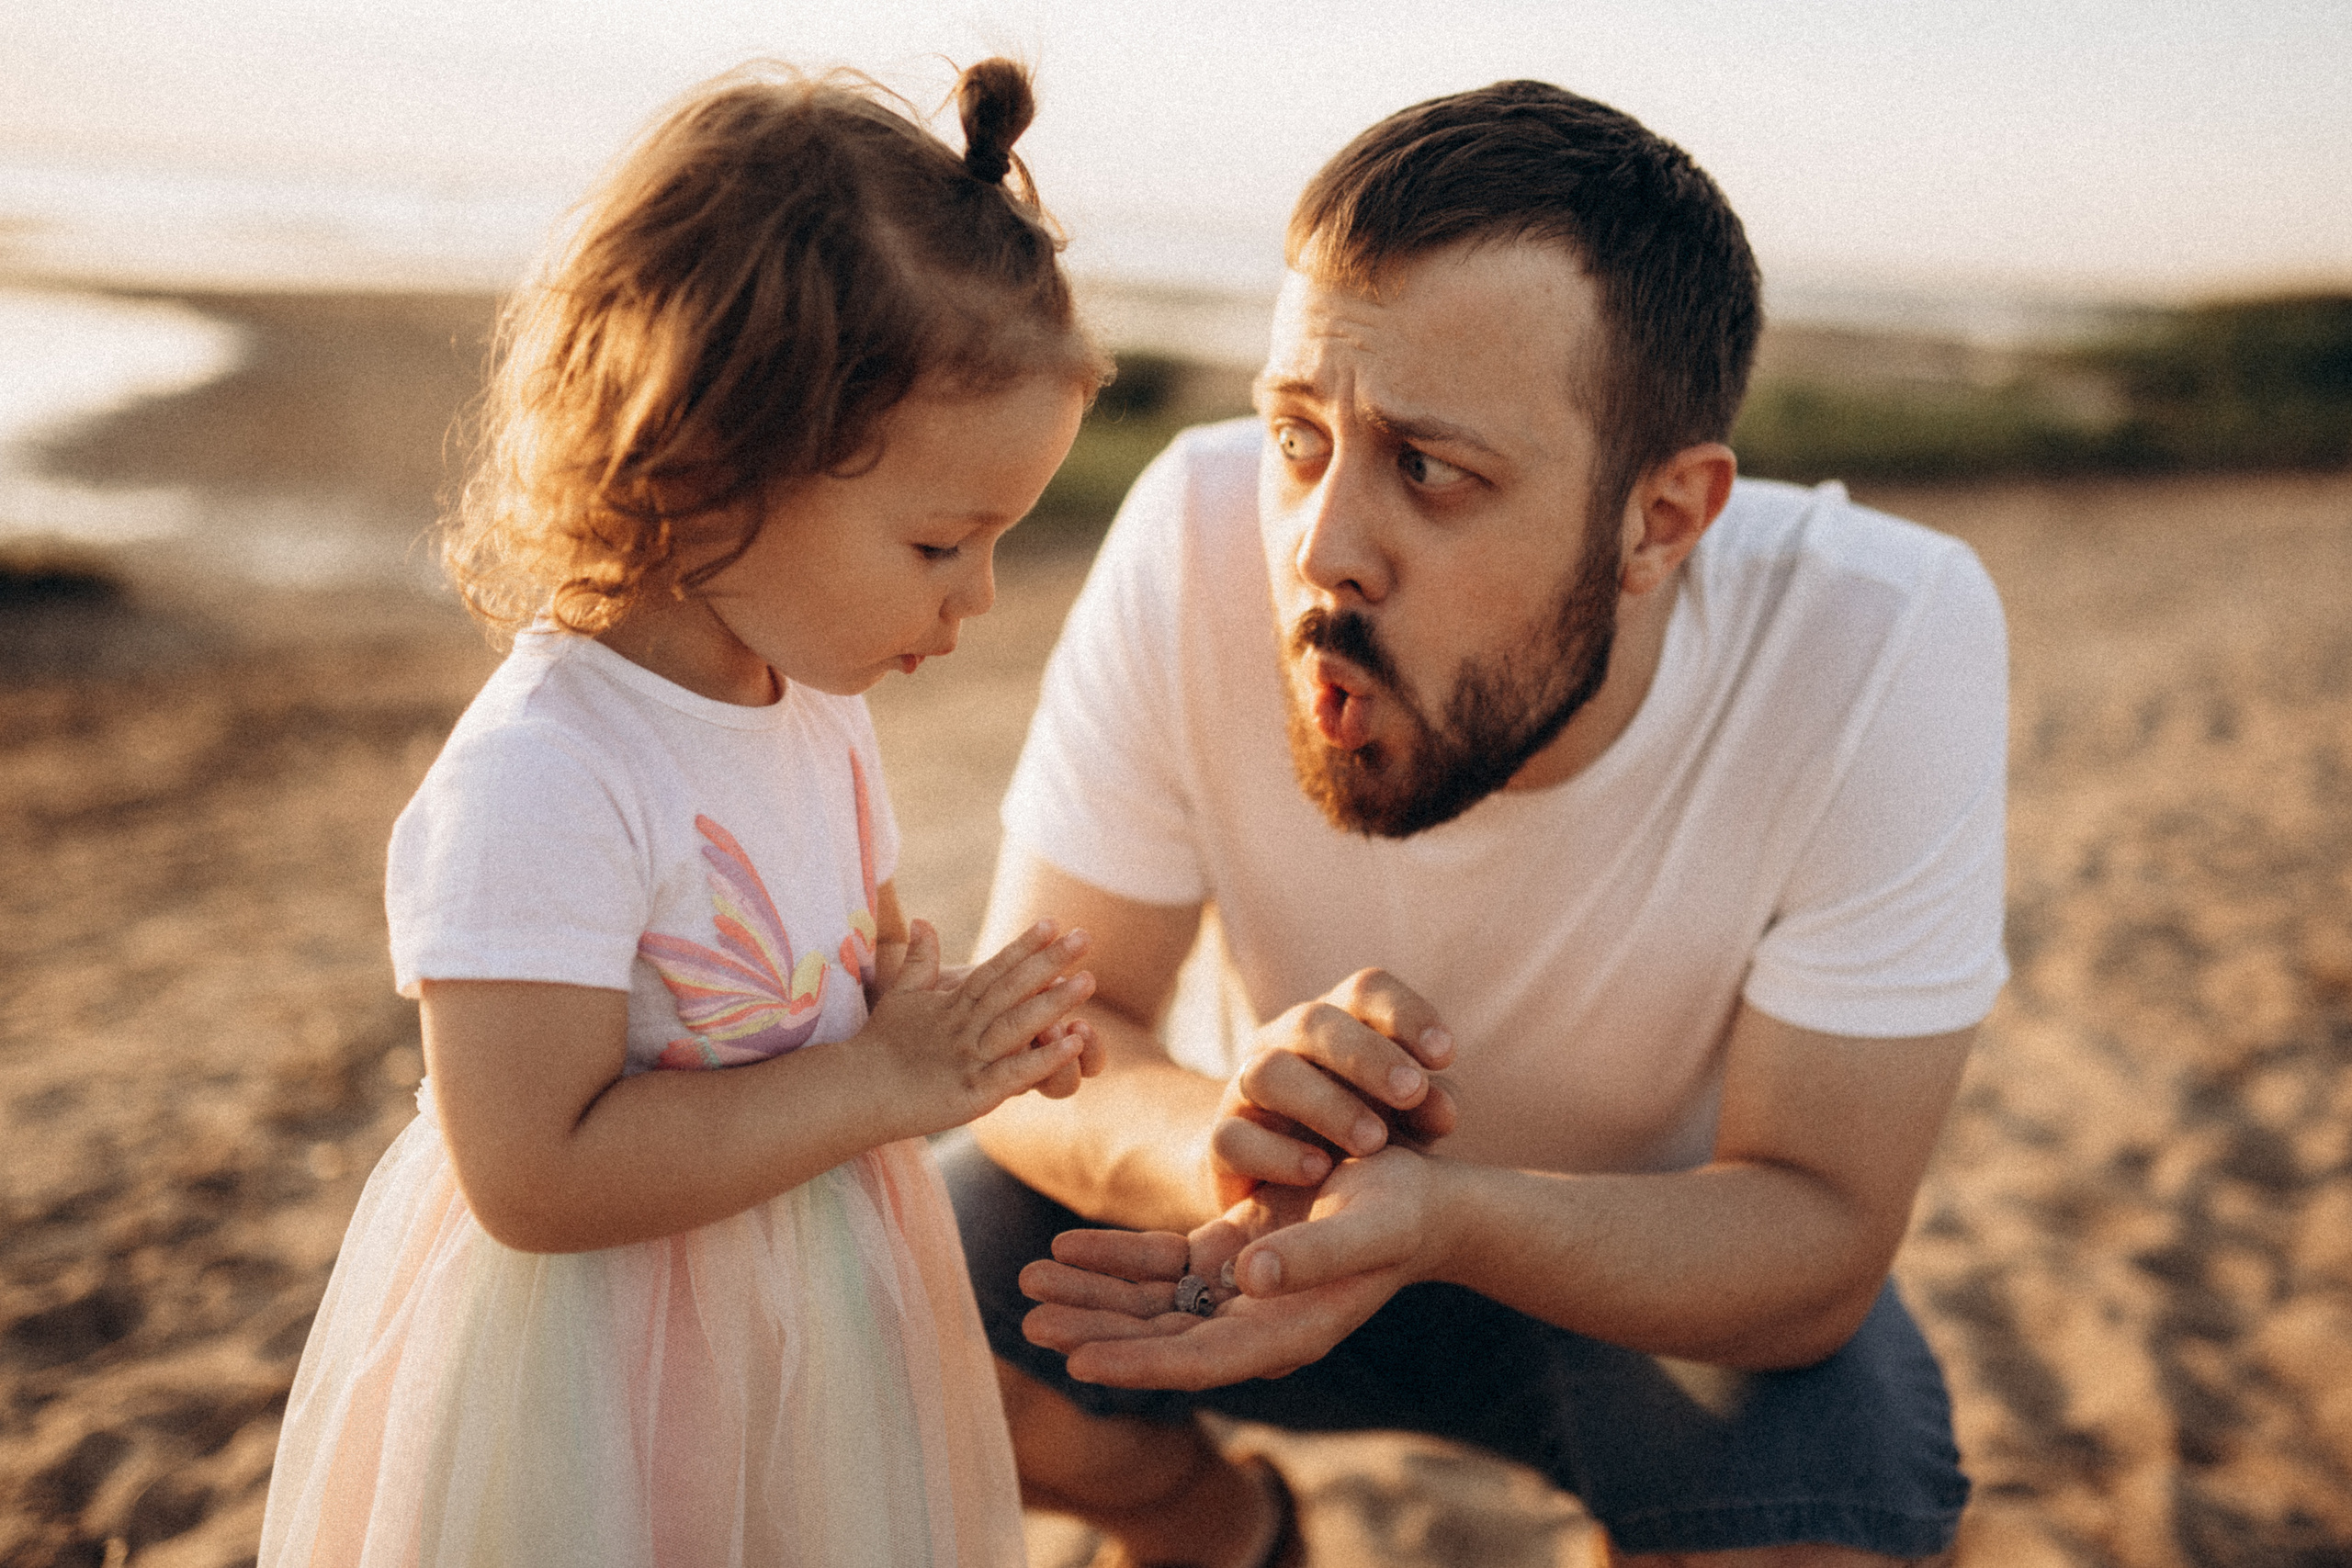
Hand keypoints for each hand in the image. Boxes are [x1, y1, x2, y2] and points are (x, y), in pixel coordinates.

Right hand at [860, 918, 1097, 1137]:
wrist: (857, 1092)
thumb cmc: (881, 1046)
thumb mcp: (902, 997)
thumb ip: (919, 961)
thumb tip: (922, 921)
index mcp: (954, 1005)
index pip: (994, 969)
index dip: (1024, 946)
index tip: (1053, 922)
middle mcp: (966, 1026)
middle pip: (1013, 988)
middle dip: (1049, 962)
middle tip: (1085, 938)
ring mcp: (971, 1057)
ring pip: (1018, 1025)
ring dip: (1054, 1003)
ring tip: (1089, 981)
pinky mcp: (975, 1091)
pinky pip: (1016, 1072)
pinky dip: (1045, 1058)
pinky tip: (1074, 1042)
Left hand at [1020, 1147, 1441, 1388]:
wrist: (1426, 1199)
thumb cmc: (1404, 1214)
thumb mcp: (1370, 1228)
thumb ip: (1315, 1256)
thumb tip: (1251, 1276)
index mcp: (1285, 1332)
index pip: (1195, 1361)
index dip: (1136, 1363)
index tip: (1078, 1361)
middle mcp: (1253, 1323)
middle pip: (1158, 1336)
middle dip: (1092, 1328)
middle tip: (1027, 1319)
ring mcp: (1236, 1290)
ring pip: (1148, 1303)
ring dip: (1090, 1294)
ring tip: (1027, 1282)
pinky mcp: (1228, 1253)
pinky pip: (1159, 1266)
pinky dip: (1114, 1259)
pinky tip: (1065, 1248)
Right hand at [1210, 968, 1457, 1208]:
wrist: (1278, 1185)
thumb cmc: (1357, 1134)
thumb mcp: (1400, 1119)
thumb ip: (1425, 1107)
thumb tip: (1445, 1108)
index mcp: (1336, 1023)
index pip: (1365, 991)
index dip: (1405, 1013)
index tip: (1445, 1055)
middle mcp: (1283, 1044)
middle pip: (1313, 1022)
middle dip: (1367, 1055)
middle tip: (1412, 1091)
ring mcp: (1243, 1090)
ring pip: (1269, 1073)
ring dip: (1326, 1104)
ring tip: (1375, 1142)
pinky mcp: (1221, 1143)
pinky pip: (1233, 1138)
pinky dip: (1276, 1154)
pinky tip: (1318, 1171)